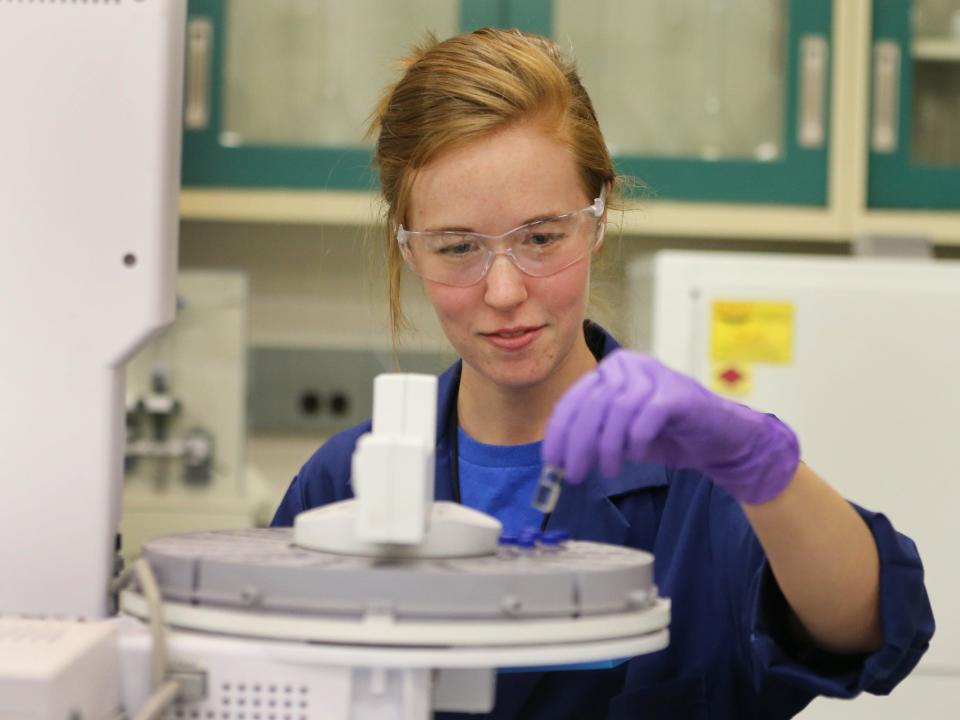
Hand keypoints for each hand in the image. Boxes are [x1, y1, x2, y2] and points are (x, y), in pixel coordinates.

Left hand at [543, 349, 799, 503]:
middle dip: (578, 444)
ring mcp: (655, 375)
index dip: (559, 432)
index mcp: (610, 371)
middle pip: (592, 404)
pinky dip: (636, 440)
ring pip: (616, 409)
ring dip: (607, 446)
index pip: (574, 399)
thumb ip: (593, 436)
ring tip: (609, 470)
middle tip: (573, 474)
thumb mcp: (619, 435)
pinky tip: (635, 455)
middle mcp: (629, 365)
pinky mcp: (677, 393)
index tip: (552, 462)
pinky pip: (646, 416)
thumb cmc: (666, 435)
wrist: (719, 439)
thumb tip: (559, 457)